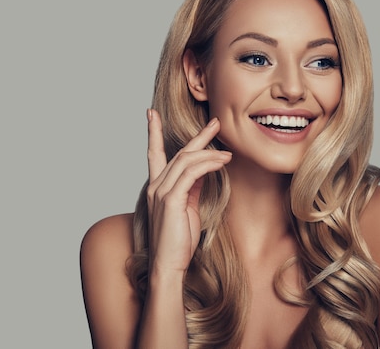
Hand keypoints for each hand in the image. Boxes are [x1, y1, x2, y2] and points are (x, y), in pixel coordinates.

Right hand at [145, 109, 231, 274]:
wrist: (168, 265)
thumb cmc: (178, 241)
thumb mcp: (187, 208)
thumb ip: (191, 188)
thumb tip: (202, 172)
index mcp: (157, 187)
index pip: (153, 153)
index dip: (153, 132)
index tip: (151, 114)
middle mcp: (155, 186)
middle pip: (179, 153)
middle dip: (198, 136)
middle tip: (216, 123)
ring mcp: (161, 192)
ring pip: (186, 161)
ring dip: (209, 152)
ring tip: (228, 152)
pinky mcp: (170, 200)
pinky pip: (191, 174)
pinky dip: (208, 165)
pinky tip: (221, 162)